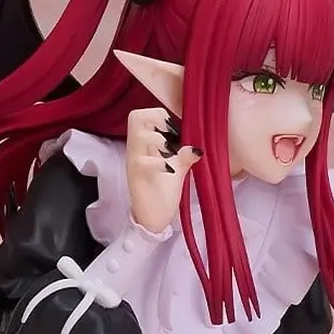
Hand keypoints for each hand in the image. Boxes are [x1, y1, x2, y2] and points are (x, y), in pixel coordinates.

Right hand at [125, 108, 201, 233]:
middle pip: (134, 117)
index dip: (158, 114)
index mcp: (142, 145)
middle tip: (171, 134)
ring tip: (172, 152)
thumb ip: (184, 155)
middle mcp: (135, 151)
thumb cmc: (162, 192)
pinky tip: (171, 170)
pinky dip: (160, 162)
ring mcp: (134, 163)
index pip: (141, 115)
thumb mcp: (178, 170)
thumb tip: (199, 147)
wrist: (152, 219)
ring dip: (159, 140)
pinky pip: (144, 162)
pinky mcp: (137, 178)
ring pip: (137, 136)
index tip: (175, 129)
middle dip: (156, 118)